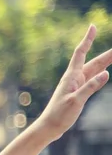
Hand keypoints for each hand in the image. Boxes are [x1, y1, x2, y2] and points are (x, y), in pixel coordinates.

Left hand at [37, 25, 111, 140]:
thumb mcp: (76, 101)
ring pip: (93, 71)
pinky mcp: (76, 93)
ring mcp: (75, 86)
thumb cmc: (59, 115)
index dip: (87, 39)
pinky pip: (91, 80)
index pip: (80, 53)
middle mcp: (73, 78)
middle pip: (93, 62)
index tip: (92, 26)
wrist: (49, 128)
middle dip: (107, 54)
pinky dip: (99, 74)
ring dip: (105, 63)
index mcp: (71, 77)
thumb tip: (106, 73)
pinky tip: (104, 72)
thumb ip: (90, 87)